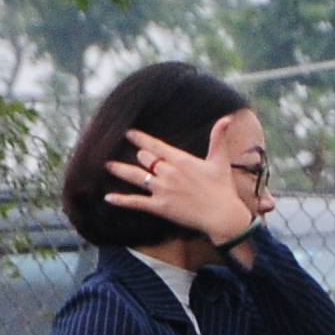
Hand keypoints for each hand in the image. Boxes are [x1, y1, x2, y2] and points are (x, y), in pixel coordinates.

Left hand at [108, 132, 257, 246]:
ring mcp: (162, 189)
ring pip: (135, 176)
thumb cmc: (223, 188)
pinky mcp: (159, 206)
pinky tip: (108, 198)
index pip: (155, 145)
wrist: (222, 215)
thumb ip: (218, 138)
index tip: (129, 133)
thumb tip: (227, 118)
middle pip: (144, 158)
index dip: (140, 138)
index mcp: (181, 160)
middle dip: (139, 156)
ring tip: (107, 165)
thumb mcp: (220, 160)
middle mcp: (168, 172)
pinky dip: (121, 200)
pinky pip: (135, 202)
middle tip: (134, 155)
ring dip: (120, 170)